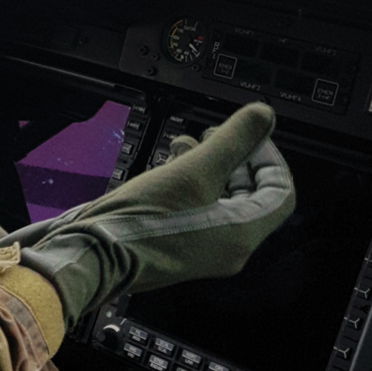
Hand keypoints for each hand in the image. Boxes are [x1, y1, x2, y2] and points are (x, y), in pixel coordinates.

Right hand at [9, 102, 294, 329]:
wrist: (92, 255)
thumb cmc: (143, 220)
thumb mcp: (193, 171)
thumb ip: (233, 141)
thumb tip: (264, 115)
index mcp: (241, 235)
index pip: (280, 194)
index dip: (269, 157)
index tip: (249, 134)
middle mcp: (225, 247)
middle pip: (249, 194)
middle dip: (234, 158)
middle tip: (215, 134)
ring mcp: (199, 248)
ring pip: (218, 198)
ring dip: (207, 165)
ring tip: (184, 143)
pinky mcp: (173, 243)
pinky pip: (194, 209)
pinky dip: (187, 182)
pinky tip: (166, 163)